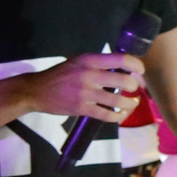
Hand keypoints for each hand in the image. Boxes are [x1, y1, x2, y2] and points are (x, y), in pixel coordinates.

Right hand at [23, 52, 144, 120]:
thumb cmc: (60, 75)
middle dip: (135, 86)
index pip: (120, 59)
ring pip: (118, 101)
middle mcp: (88, 75)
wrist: (35, 91)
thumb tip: (124, 67)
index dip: (136, 65)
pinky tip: (121, 114)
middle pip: (124, 81)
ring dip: (131, 103)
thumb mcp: (78, 62)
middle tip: (135, 89)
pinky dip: (118, 116)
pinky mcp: (81, 109)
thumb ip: (98, 64)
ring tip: (132, 102)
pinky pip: (107, 115)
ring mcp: (85, 93)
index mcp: (89, 60)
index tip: (140, 71)